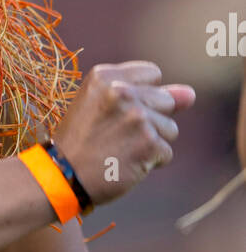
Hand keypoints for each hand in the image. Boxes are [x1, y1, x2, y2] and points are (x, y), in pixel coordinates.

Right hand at [53, 61, 195, 204]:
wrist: (61, 177)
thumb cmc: (81, 142)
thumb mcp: (102, 108)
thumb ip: (148, 95)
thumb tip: (190, 94)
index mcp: (105, 76)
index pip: (152, 74)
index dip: (141, 95)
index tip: (117, 112)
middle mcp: (123, 92)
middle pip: (165, 100)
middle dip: (149, 120)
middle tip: (116, 135)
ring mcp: (137, 117)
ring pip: (170, 128)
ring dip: (151, 143)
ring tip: (120, 150)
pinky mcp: (148, 144)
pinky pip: (166, 153)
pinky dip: (149, 163)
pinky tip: (125, 164)